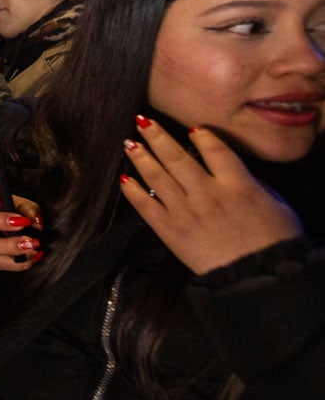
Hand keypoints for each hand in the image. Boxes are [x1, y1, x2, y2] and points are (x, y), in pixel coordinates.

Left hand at [120, 117, 302, 274]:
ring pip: (158, 177)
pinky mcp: (170, 231)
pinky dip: (132, 191)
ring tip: (129, 143)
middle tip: (143, 122)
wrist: (257, 277)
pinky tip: (124, 178)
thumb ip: (252, 183)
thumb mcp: (275, 204)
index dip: (203, 135)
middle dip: (158, 136)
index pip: (215, 149)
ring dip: (141, 157)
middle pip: (177, 157)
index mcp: (237, 184)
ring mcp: (185, 211)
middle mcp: (207, 193)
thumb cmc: (275, 243)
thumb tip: (234, 170)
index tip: (192, 127)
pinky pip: (146, 206)